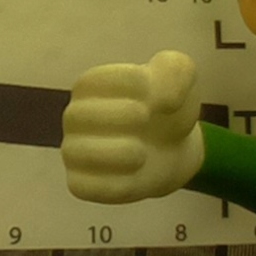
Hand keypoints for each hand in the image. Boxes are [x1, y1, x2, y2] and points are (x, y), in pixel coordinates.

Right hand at [61, 52, 206, 204]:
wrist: (173, 150)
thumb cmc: (167, 110)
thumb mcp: (181, 76)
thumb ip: (175, 69)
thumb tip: (163, 98)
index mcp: (90, 85)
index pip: (97, 81)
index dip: (133, 85)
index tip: (158, 95)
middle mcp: (75, 116)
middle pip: (80, 115)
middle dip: (122, 117)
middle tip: (147, 120)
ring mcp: (75, 151)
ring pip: (79, 153)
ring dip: (119, 152)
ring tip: (142, 152)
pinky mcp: (81, 183)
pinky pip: (85, 186)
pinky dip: (114, 183)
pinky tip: (134, 174)